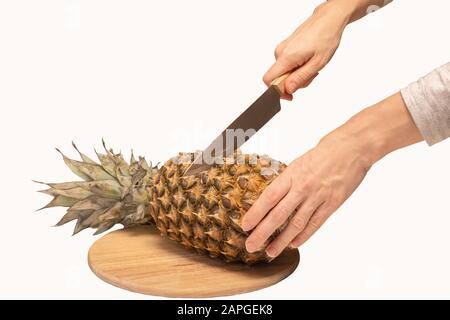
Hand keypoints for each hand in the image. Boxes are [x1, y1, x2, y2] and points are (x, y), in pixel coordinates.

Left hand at [242, 133, 370, 256]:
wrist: (351, 148)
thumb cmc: (324, 153)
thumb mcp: (298, 163)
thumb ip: (287, 182)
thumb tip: (271, 199)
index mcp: (291, 175)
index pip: (268, 198)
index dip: (255, 213)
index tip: (245, 225)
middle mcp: (303, 187)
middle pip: (279, 215)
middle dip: (262, 233)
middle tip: (251, 245)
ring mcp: (318, 197)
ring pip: (296, 224)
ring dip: (282, 241)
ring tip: (271, 251)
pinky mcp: (332, 204)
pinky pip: (315, 224)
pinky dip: (303, 236)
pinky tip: (293, 244)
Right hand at [263, 1, 352, 98]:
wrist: (328, 20)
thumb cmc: (326, 38)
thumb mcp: (317, 63)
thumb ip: (300, 78)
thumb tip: (288, 90)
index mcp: (286, 57)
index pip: (269, 80)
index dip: (278, 92)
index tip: (291, 95)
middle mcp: (280, 52)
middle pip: (278, 78)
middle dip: (293, 83)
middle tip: (310, 76)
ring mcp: (281, 49)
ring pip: (283, 72)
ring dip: (296, 75)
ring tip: (311, 66)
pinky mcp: (285, 47)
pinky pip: (286, 64)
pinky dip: (296, 67)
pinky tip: (307, 61)